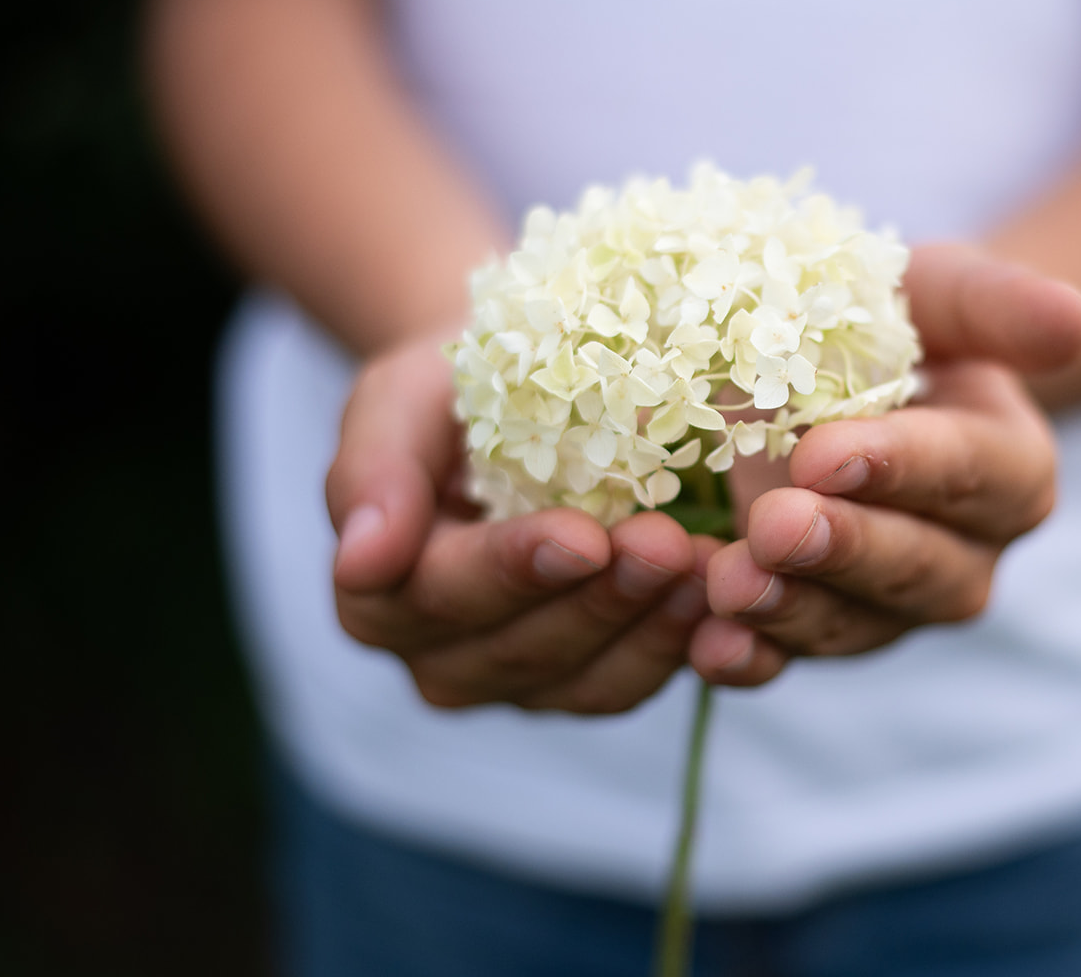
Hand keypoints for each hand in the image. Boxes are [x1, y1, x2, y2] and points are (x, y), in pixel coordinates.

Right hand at [325, 333, 714, 713]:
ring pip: (580, 680)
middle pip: (516, 648)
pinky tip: (720, 596)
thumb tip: (360, 559)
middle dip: (597, 598)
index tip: (580, 535)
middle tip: (665, 543)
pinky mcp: (581, 683)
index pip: (438, 595)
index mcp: (377, 595)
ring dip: (647, 626)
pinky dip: (678, 646)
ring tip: (706, 568)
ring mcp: (513, 680)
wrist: (513, 400)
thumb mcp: (397, 401)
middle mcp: (438, 656)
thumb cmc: (447, 395)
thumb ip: (373, 472)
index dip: (511, 571)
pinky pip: (627, 684)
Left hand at [692, 248, 1080, 683]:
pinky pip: (788, 661)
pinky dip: (748, 658)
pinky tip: (707, 647)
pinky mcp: (820, 634)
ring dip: (787, 611)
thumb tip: (1074, 322)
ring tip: (726, 586)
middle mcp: (964, 556)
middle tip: (774, 525)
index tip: (824, 454)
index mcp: (1012, 469)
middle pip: (915, 568)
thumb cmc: (895, 324)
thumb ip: (999, 305)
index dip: (899, 468)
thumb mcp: (940, 293)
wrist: (825, 374)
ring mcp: (890, 608)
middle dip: (842, 549)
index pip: (968, 474)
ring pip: (851, 626)